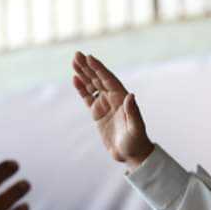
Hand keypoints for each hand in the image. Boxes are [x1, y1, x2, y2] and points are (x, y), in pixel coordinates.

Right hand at [72, 52, 153, 169]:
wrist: (131, 154)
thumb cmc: (137, 142)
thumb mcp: (136, 128)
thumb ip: (133, 112)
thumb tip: (131, 94)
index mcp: (123, 99)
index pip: (109, 80)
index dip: (99, 69)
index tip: (89, 58)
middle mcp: (114, 99)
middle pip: (99, 79)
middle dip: (88, 67)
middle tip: (77, 54)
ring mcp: (105, 105)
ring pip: (92, 86)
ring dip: (83, 74)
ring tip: (74, 61)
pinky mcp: (98, 114)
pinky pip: (88, 97)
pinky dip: (81, 88)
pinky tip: (75, 79)